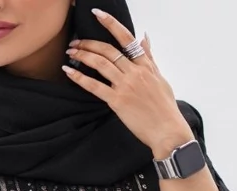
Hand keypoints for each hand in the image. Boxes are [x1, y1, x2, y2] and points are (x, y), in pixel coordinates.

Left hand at [62, 9, 194, 159]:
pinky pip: (95, 86)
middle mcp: (134, 72)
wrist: (167, 131)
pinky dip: (80, 78)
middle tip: (75, 42)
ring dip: (82, 55)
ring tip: (70, 52)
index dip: (111, 24)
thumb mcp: (160, 78)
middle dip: (89, 43)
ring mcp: (125, 86)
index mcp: (145, 65)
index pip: (127, 38)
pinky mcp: (117, 101)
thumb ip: (149, 58)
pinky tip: (69, 72)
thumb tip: (144, 37)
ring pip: (100, 64)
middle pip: (108, 50)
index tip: (98, 15)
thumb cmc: (165, 108)